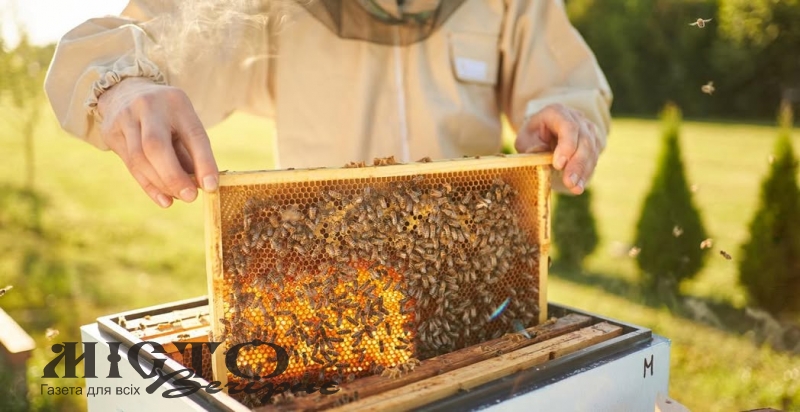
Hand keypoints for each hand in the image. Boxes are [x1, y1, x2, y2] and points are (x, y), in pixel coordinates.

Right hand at [98, 77, 218, 207]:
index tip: (211, 186)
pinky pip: (130, 165)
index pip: (192, 134)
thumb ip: (191, 152)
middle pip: (156, 146)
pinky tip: (164, 199)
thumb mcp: (184, 122)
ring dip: (161, 183)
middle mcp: (148, 106)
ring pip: (139, 158)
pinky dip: (149, 186)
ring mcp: (125, 118)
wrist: (125, 91)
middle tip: (190, 197)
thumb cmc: (166, 115)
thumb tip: (202, 185)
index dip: (204, 162)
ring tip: (178, 197)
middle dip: (174, 176)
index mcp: (176, 101)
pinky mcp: (111, 132)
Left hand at [514, 104, 603, 194]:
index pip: (568, 127)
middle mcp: (576, 117)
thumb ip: (531, 147)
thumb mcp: (524, 140)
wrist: (543, 132)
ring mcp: (587, 128)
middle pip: (583, 140)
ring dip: (583, 171)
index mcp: (556, 112)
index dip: (566, 146)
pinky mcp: (593, 141)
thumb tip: (542, 153)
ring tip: (575, 188)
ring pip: (591, 150)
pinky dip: (586, 173)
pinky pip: (594, 157)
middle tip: (569, 182)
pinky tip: (579, 185)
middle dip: (577, 164)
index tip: (558, 165)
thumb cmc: (532, 136)